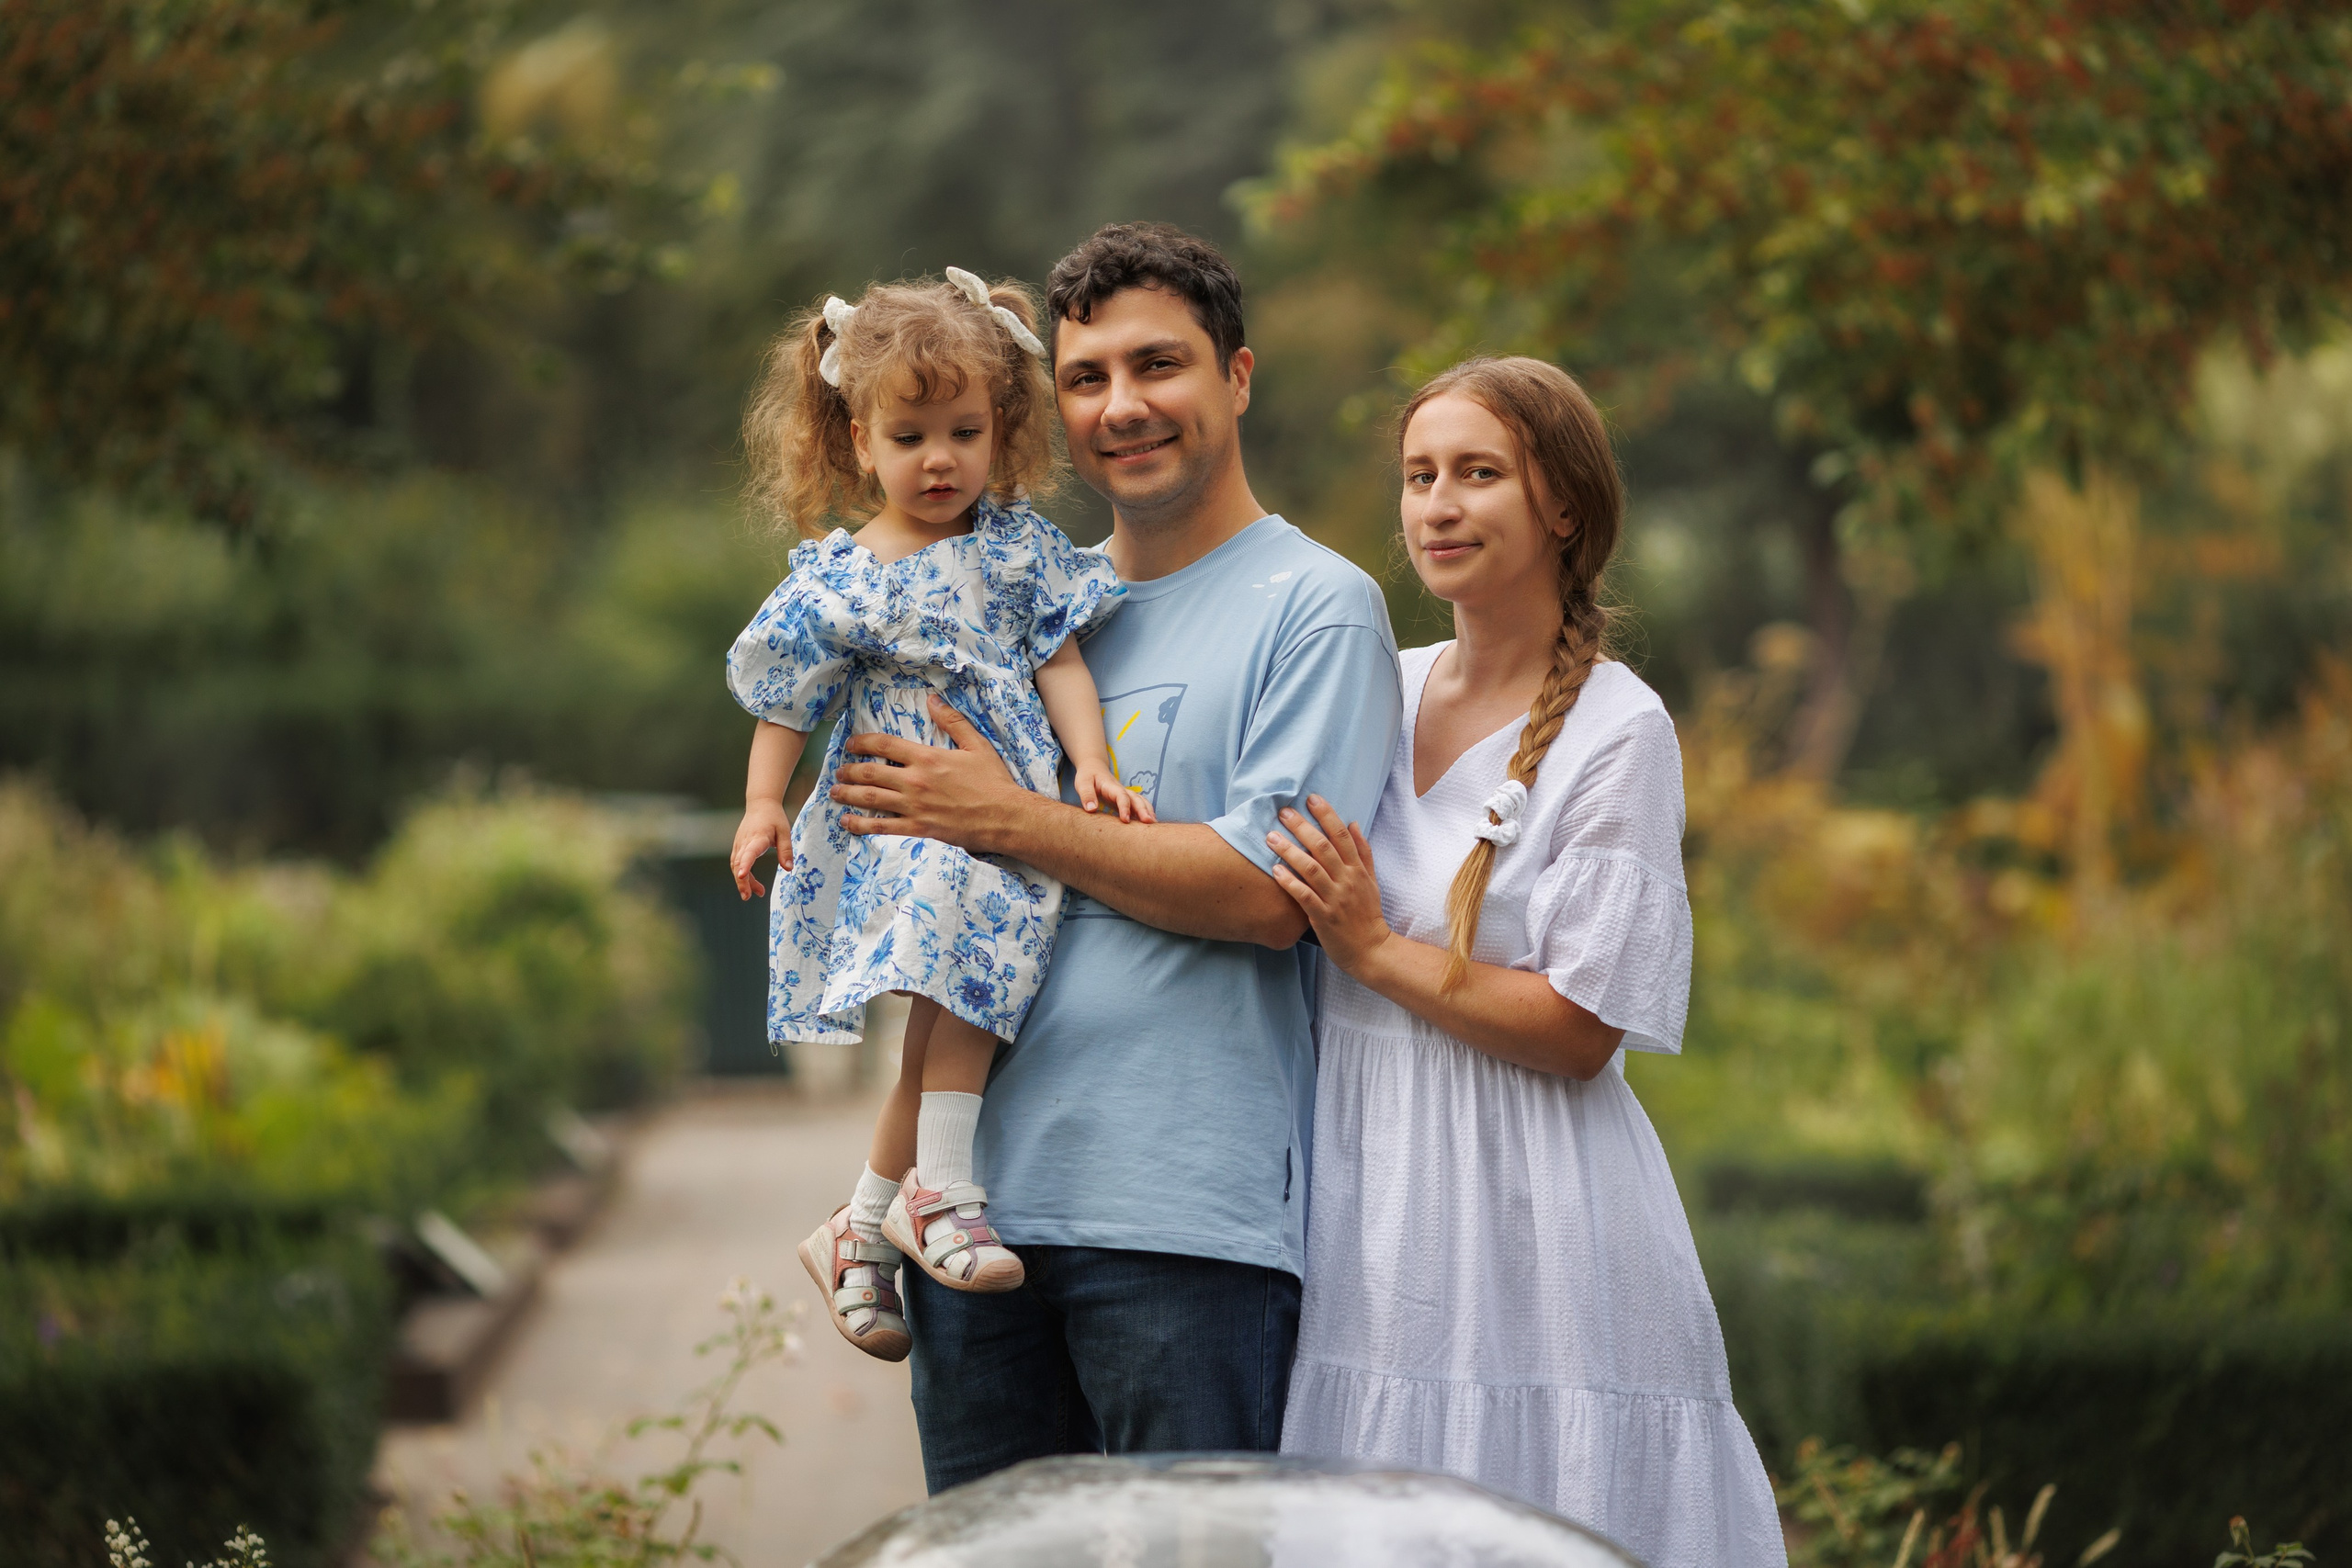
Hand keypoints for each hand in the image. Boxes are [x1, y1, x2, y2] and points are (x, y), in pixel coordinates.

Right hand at [731, 799, 791, 898]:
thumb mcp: (785, 831)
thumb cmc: (774, 818)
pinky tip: (751, 883)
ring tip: (756, 893)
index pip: (749, 853)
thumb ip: (786, 850)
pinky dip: (742, 874)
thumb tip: (788, 869)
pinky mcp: (738, 846)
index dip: (745, 865)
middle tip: (748, 896)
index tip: (741, 875)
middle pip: (738, 864)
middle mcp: (745, 842)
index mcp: (757, 837)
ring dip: (743, 881)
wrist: (761, 804)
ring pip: (736, 865)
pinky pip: (736, 863)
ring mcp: (739, 844)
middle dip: (742, 881)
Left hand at [831, 694, 1032, 849]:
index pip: (884, 744)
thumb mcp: (977, 745)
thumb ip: (952, 721)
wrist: (1004, 817)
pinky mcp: (918, 828)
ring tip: (834, 792)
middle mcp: (914, 781)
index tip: (851, 744)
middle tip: (839, 770)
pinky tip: (847, 823)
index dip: (863, 742)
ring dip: (847, 794)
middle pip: (870, 772)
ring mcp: (913, 806)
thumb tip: (932, 700)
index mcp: (927, 757)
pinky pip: (882, 827)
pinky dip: (861, 825)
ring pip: (870, 799)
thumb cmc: (993, 781)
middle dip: (849, 770)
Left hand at [1072, 758, 1155, 823]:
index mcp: (1111, 786)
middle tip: (1149, 822)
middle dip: (1143, 810)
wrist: (1094, 767)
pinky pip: (1139, 805)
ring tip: (1154, 824)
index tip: (1126, 820)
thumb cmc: (1088, 776)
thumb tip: (1091, 809)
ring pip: (1140, 801)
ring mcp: (1125, 795)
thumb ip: (1086, 795)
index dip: (1125, 807)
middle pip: (1136, 799)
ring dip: (1148, 811)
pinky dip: (1146, 812)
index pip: (1121, 796)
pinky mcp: (1126, 800)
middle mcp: (1122, 790)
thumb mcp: (1082, 783)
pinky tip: (1150, 823)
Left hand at [1266, 795, 1392, 976]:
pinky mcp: (1323, 917)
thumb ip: (1363, 852)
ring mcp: (1335, 898)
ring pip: (1310, 868)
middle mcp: (1347, 880)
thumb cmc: (1367, 914)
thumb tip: (1353, 823)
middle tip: (1283, 812)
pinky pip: (1303, 895)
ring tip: (1270, 837)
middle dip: (1302, 827)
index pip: (1342, 836)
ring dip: (1289, 850)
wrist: (1371, 949)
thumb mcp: (1371, 881)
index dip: (1327, 815)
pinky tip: (1274, 870)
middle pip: (1323, 847)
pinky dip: (1289, 881)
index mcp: (1357, 870)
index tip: (1311, 798)